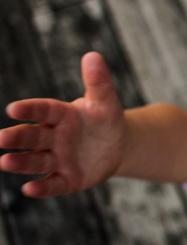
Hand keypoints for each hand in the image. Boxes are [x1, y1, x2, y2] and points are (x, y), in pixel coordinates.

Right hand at [0, 52, 125, 196]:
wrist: (117, 146)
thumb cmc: (106, 120)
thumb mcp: (106, 102)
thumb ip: (98, 82)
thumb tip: (93, 55)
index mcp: (61, 115)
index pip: (43, 111)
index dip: (30, 110)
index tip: (13, 108)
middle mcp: (54, 137)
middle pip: (33, 137)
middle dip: (17, 138)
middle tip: (0, 139)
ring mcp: (58, 159)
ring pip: (37, 160)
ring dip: (21, 162)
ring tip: (5, 162)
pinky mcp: (67, 179)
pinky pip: (53, 184)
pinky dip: (42, 188)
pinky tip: (29, 190)